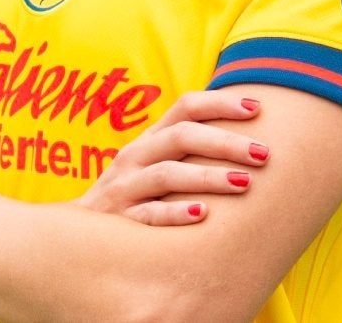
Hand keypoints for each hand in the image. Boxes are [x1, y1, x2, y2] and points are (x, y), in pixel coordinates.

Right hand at [74, 91, 269, 224]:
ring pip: (168, 174)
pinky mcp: (120, 223)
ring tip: (245, 183)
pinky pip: (148, 215)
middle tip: (264, 153)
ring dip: (209, 177)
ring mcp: (125, 187)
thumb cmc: (134, 196)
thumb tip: (248, 136)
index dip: (221, 103)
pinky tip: (203, 216)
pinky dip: (175, 213)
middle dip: (226, 142)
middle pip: (183, 136)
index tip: (258, 108)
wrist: (77, 237)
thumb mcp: (154, 164)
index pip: (186, 106)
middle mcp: (136, 156)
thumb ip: (189, 149)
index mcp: (150, 138)